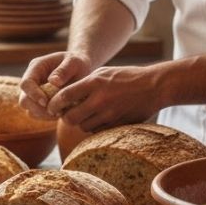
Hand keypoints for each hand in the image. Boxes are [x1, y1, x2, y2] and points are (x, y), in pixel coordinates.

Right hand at [18, 51, 92, 119]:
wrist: (81, 68)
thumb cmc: (77, 62)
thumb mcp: (74, 62)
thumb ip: (64, 70)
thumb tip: (53, 82)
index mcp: (36, 67)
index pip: (26, 83)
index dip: (33, 94)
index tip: (46, 102)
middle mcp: (32, 81)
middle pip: (24, 100)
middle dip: (38, 108)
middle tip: (56, 111)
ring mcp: (35, 93)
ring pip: (30, 110)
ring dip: (44, 115)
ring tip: (61, 112)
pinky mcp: (41, 103)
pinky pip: (39, 115)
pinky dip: (49, 117)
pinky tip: (62, 113)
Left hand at [49, 65, 163, 131]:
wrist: (154, 86)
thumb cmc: (127, 77)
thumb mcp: (104, 73)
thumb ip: (85, 83)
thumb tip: (65, 95)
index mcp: (94, 83)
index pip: (64, 96)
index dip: (53, 104)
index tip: (51, 107)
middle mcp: (100, 99)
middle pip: (70, 117)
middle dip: (65, 117)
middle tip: (67, 113)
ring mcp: (109, 114)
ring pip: (83, 126)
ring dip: (81, 123)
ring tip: (85, 114)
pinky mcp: (117, 124)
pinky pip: (97, 131)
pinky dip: (94, 127)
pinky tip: (98, 118)